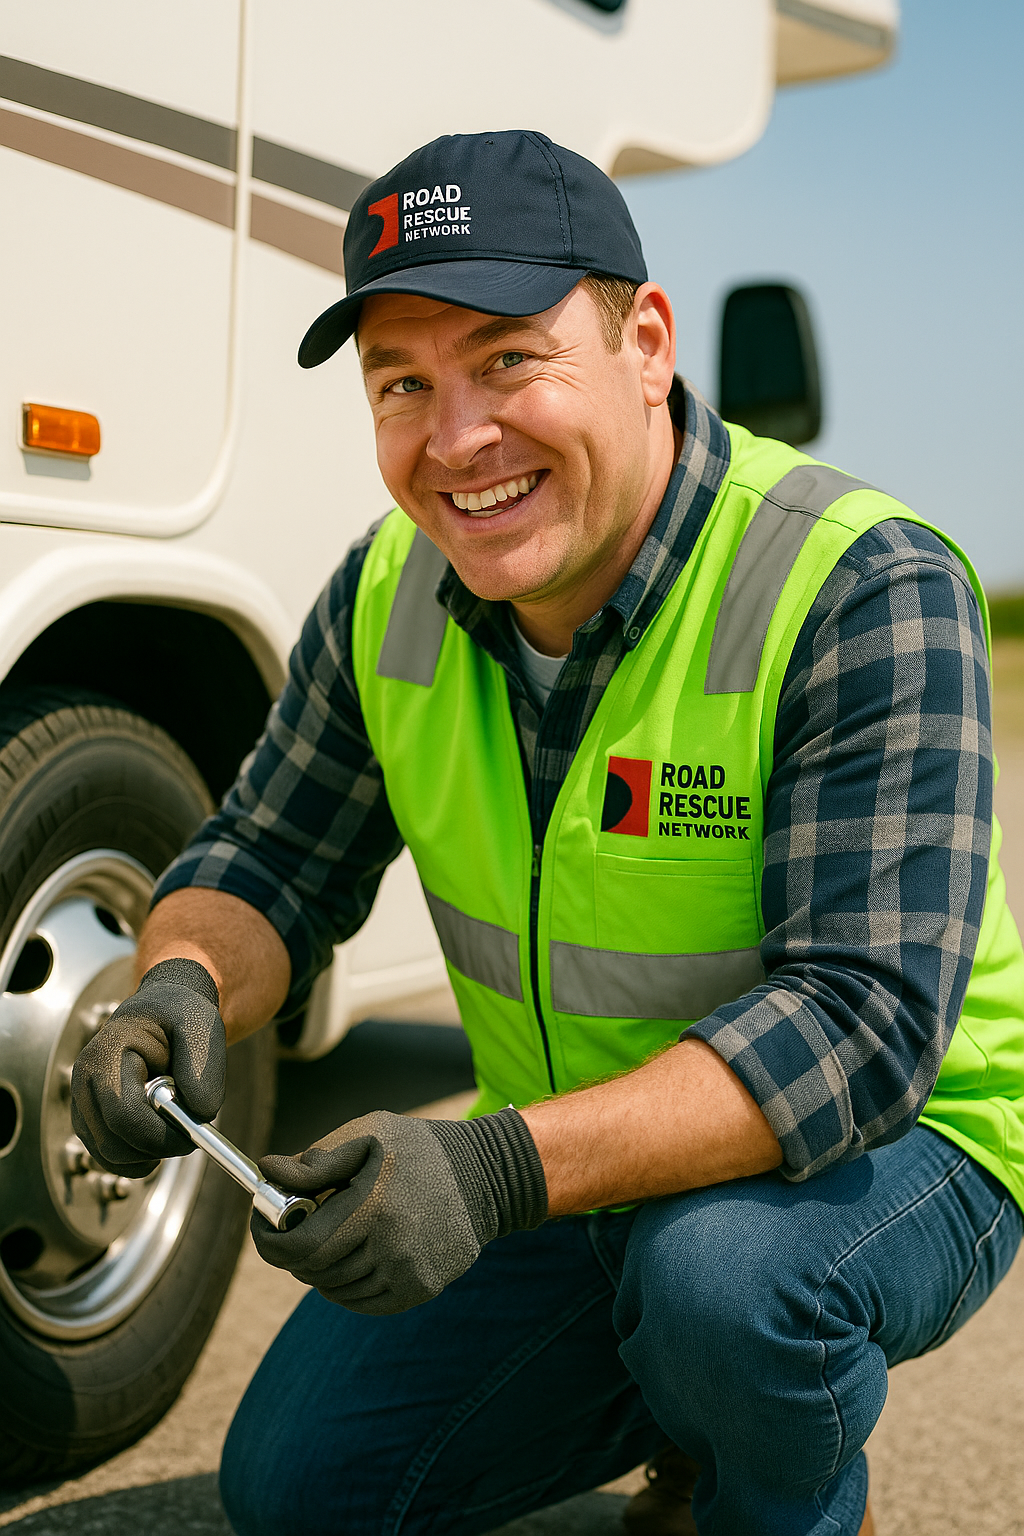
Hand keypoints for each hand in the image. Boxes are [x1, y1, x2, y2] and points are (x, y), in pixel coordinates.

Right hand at [71, 958, 225, 1177]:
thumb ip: (203, 1069)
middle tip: (190, 1135)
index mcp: (105, 1055)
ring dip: (149, 1152)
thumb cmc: (180, 1017)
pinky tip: (161, 1136)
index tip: (193, 1136)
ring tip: (174, 1121)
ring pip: (111, 1156)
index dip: (159, 1135)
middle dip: (157, 1147)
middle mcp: (84, 1083)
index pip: (122, 1115)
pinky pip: (111, 1158)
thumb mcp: (200, 1029)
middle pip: (113, 1144)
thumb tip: (200, 1114)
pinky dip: (140, 1157)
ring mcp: (83, 1105)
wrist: (163, 1012)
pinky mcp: (91, 1123)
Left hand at [252, 1107, 546, 1314]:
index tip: (263, 1223)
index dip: (270, 1240)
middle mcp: (393, 1246)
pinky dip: (344, 1285)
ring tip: (328, 1237)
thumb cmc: (417, 1149)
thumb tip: (267, 1171)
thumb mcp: (368, 1135)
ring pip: (335, 1290)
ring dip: (318, 1268)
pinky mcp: (420, 1290)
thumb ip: (316, 1159)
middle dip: (292, 1252)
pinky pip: (361, 1302)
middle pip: (313, 1272)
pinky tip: (352, 1257)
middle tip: (291, 1229)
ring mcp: (408, 1273)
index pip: (301, 1247)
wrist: (484, 1176)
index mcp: (374, 1204)